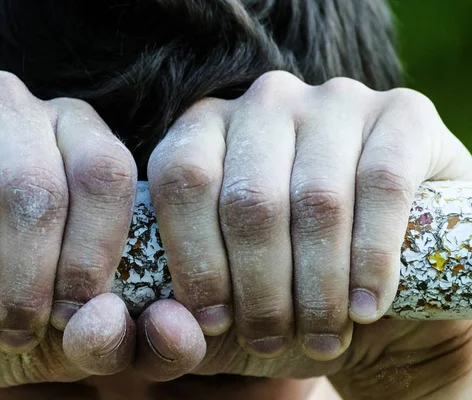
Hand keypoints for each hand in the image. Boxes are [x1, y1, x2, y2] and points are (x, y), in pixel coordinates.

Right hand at [0, 71, 137, 389]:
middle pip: (36, 188)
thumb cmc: (3, 290)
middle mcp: (17, 105)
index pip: (104, 174)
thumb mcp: (61, 312)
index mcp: (76, 131)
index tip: (69, 315)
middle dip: (26, 279)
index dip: (90, 252)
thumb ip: (101, 324)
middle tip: (13, 334)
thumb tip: (103, 321)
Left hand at [134, 71, 471, 396]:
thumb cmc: (280, 282)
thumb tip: (167, 329)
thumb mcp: (223, 302)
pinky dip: (372, 258)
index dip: (195, 259)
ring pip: (317, 199)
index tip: (214, 322)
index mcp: (206, 127)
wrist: (366, 266)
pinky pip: (383, 185)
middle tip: (269, 342)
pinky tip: (365, 306)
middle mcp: (266, 101)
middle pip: (250, 199)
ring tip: (320, 336)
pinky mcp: (402, 111)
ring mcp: (334, 100)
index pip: (182, 180)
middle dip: (259, 288)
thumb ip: (175, 324)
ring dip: (317, 287)